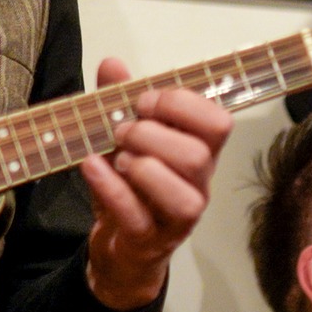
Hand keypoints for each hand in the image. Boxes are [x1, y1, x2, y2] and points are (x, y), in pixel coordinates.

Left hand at [82, 58, 233, 311]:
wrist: (120, 247)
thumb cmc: (131, 187)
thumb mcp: (124, 141)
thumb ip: (120, 101)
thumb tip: (112, 63)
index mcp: (201, 153)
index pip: (219, 123)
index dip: (182, 105)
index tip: (144, 101)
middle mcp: (198, 186)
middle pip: (198, 157)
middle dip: (153, 135)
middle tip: (123, 131)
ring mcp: (178, 219)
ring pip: (183, 196)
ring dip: (144, 167)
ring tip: (118, 158)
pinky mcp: (151, 242)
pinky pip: (138, 218)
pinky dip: (111, 188)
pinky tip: (92, 166)